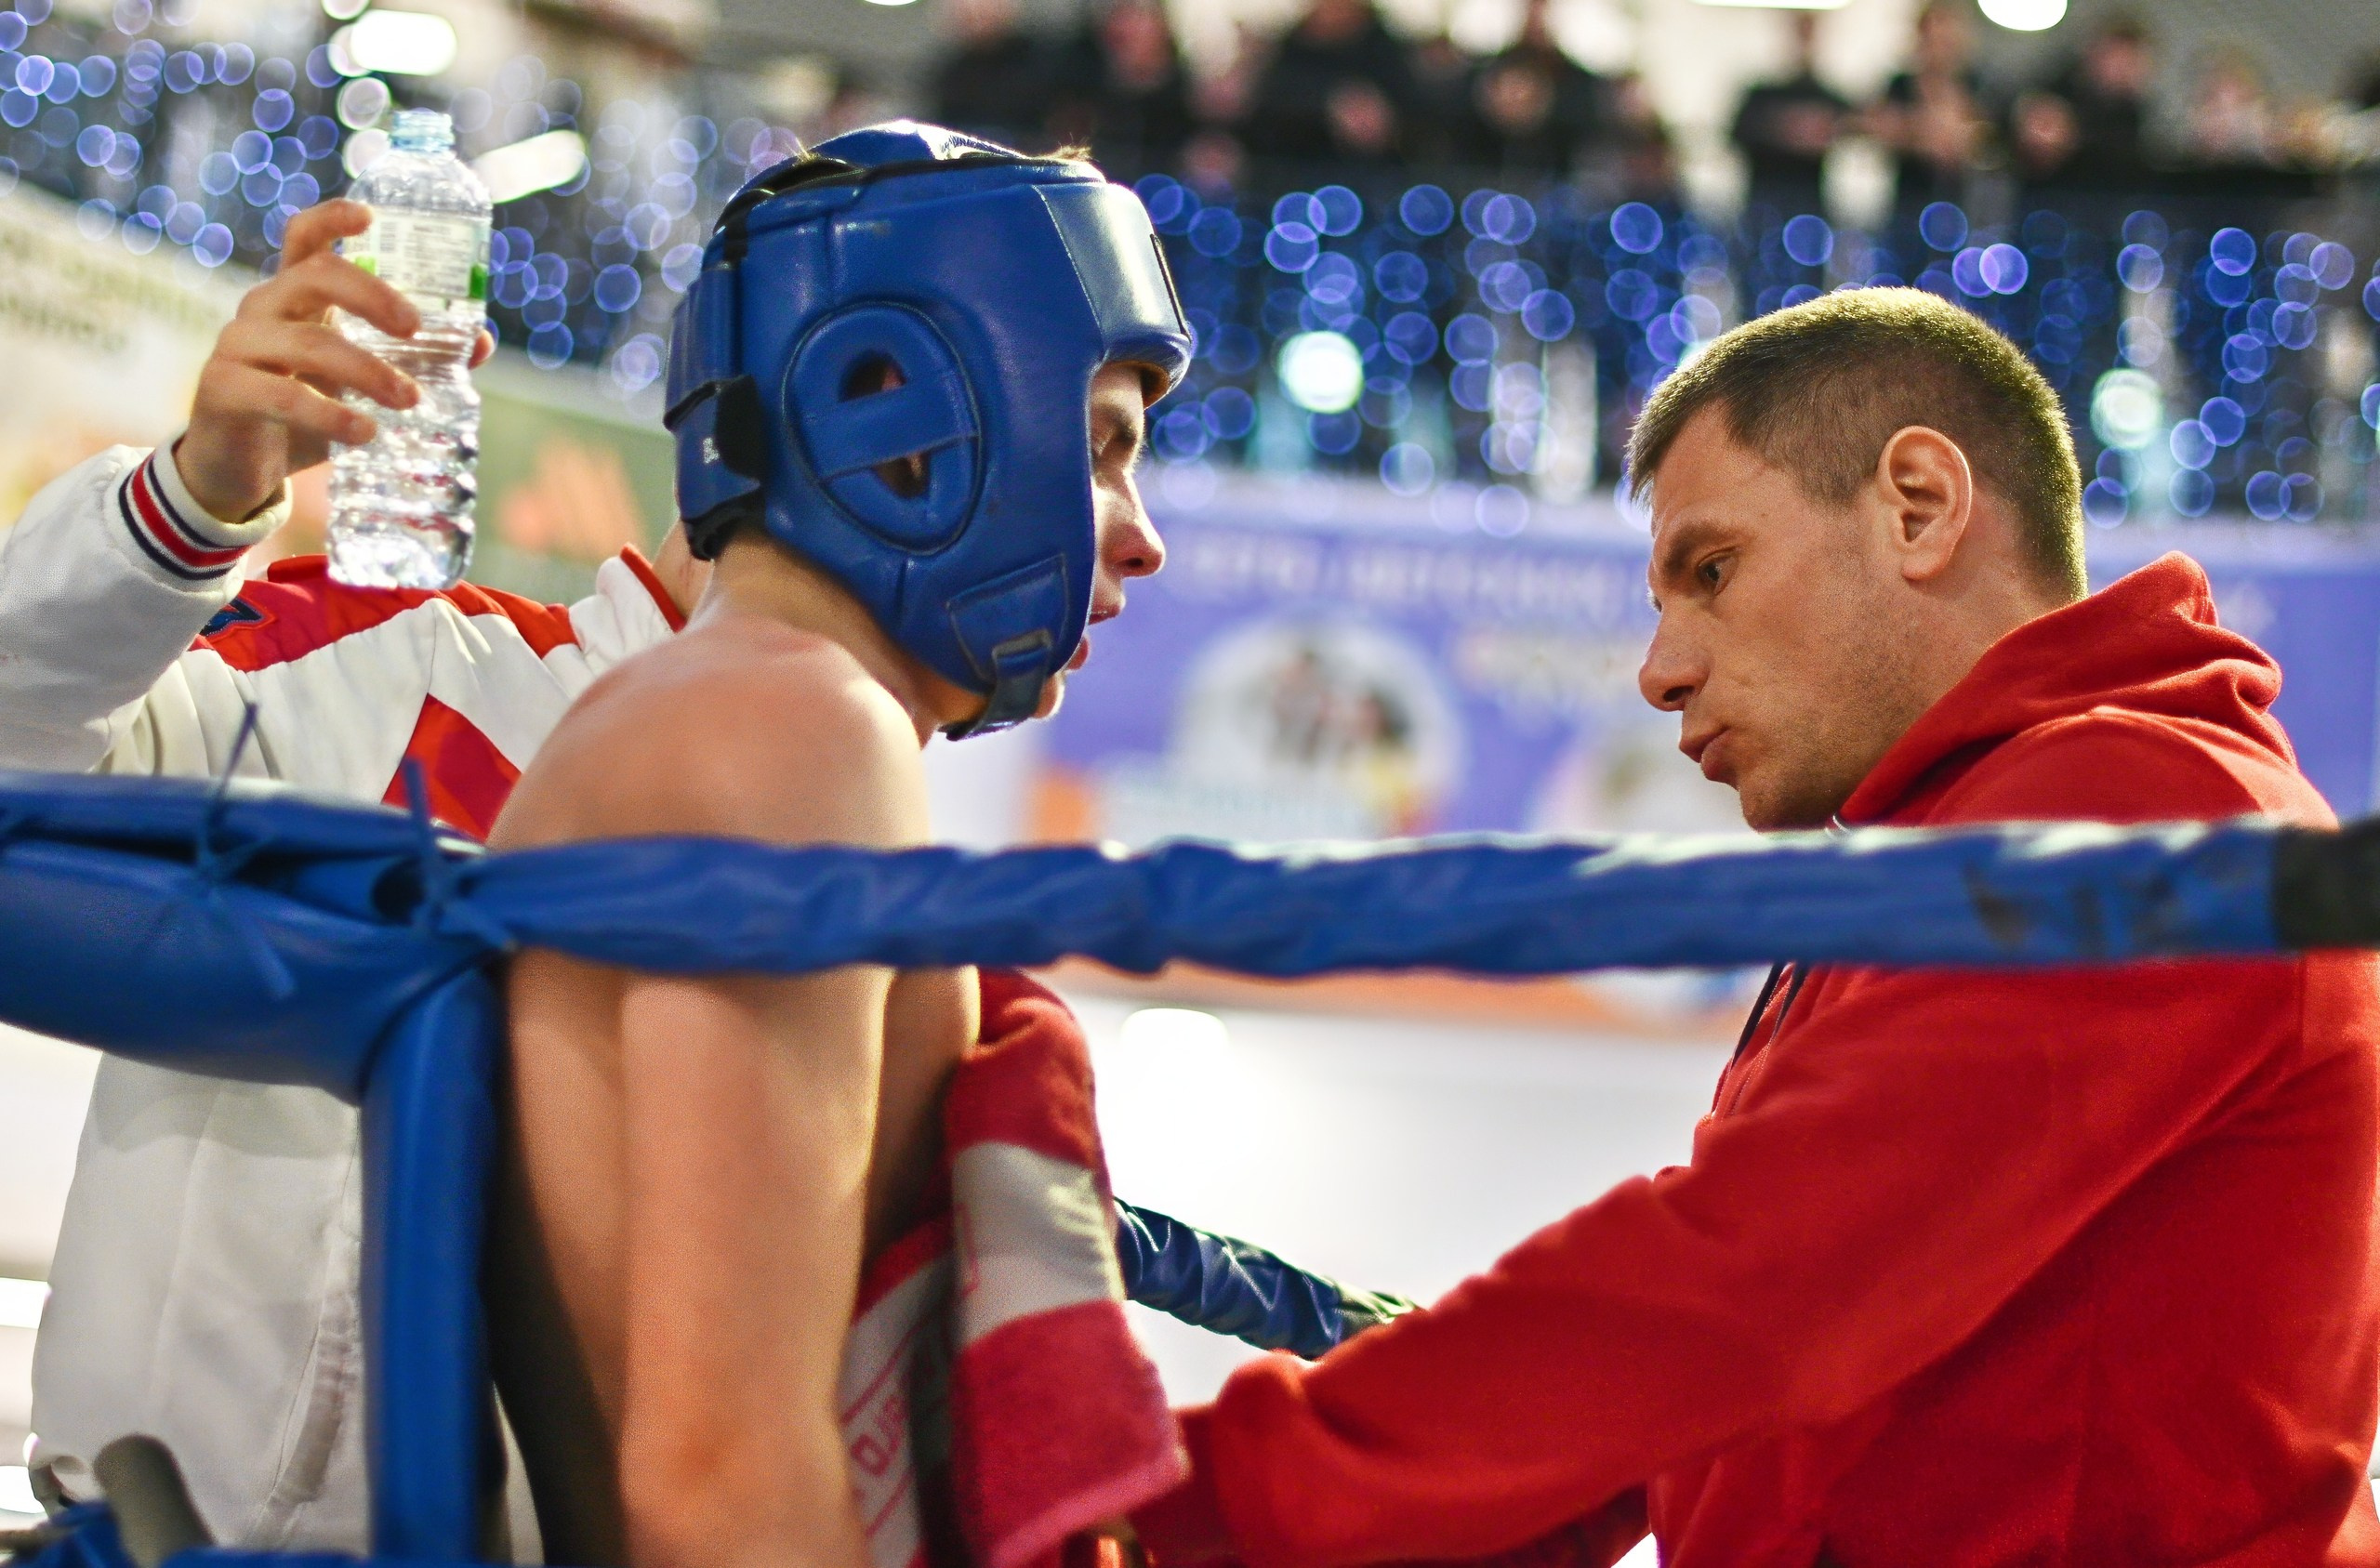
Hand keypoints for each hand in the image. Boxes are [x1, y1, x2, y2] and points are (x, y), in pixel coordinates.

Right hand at [176, 199, 496, 523]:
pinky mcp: (223, 390)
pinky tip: (365, 432)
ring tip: (409, 400)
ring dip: (367, 371)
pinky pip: (283, 396)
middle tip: (415, 328)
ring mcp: (238, 346)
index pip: (303, 239)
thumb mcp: (358, 381)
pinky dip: (330, 414)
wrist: (238, 465)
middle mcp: (262, 309)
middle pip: (315, 277)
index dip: (331, 219)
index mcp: (294, 296)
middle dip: (372, 297)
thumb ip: (414, 359)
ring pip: (308, 343)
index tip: (370, 217)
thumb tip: (481, 341)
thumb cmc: (304, 411)